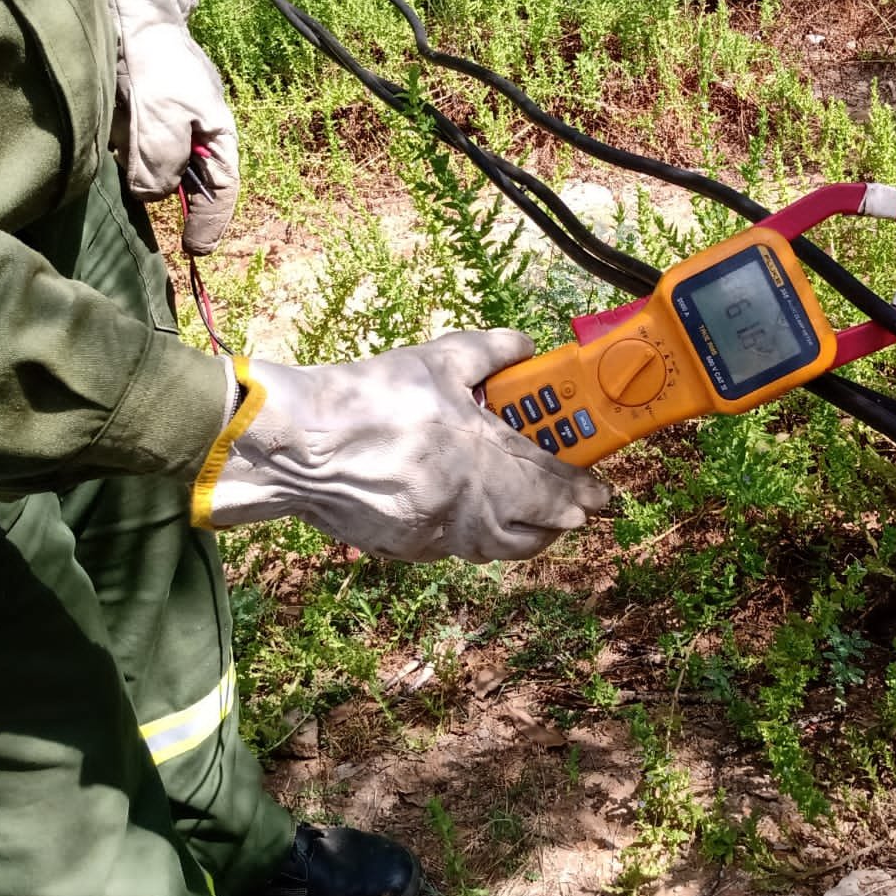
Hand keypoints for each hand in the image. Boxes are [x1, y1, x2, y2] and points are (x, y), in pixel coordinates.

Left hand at [103, 0, 237, 254]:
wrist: (126, 11)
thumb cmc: (155, 61)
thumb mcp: (163, 118)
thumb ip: (163, 164)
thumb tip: (152, 196)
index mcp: (216, 132)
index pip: (221, 189)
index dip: (210, 223)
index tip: (195, 251)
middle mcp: (193, 132)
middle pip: (188, 182)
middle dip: (172, 197)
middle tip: (153, 214)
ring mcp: (164, 124)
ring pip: (157, 168)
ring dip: (142, 175)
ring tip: (128, 171)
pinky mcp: (135, 116)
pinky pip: (133, 150)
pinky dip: (125, 158)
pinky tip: (113, 150)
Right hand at [191, 331, 611, 562]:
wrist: (293, 445)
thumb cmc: (365, 398)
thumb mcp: (435, 359)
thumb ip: (490, 351)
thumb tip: (524, 345)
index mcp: (479, 455)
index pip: (549, 483)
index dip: (582, 491)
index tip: (602, 495)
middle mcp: (464, 503)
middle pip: (532, 531)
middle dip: (559, 522)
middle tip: (573, 508)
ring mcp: (433, 532)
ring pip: (496, 549)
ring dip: (522, 537)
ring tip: (533, 520)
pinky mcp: (403, 547)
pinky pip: (454, 550)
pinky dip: (476, 540)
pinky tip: (473, 520)